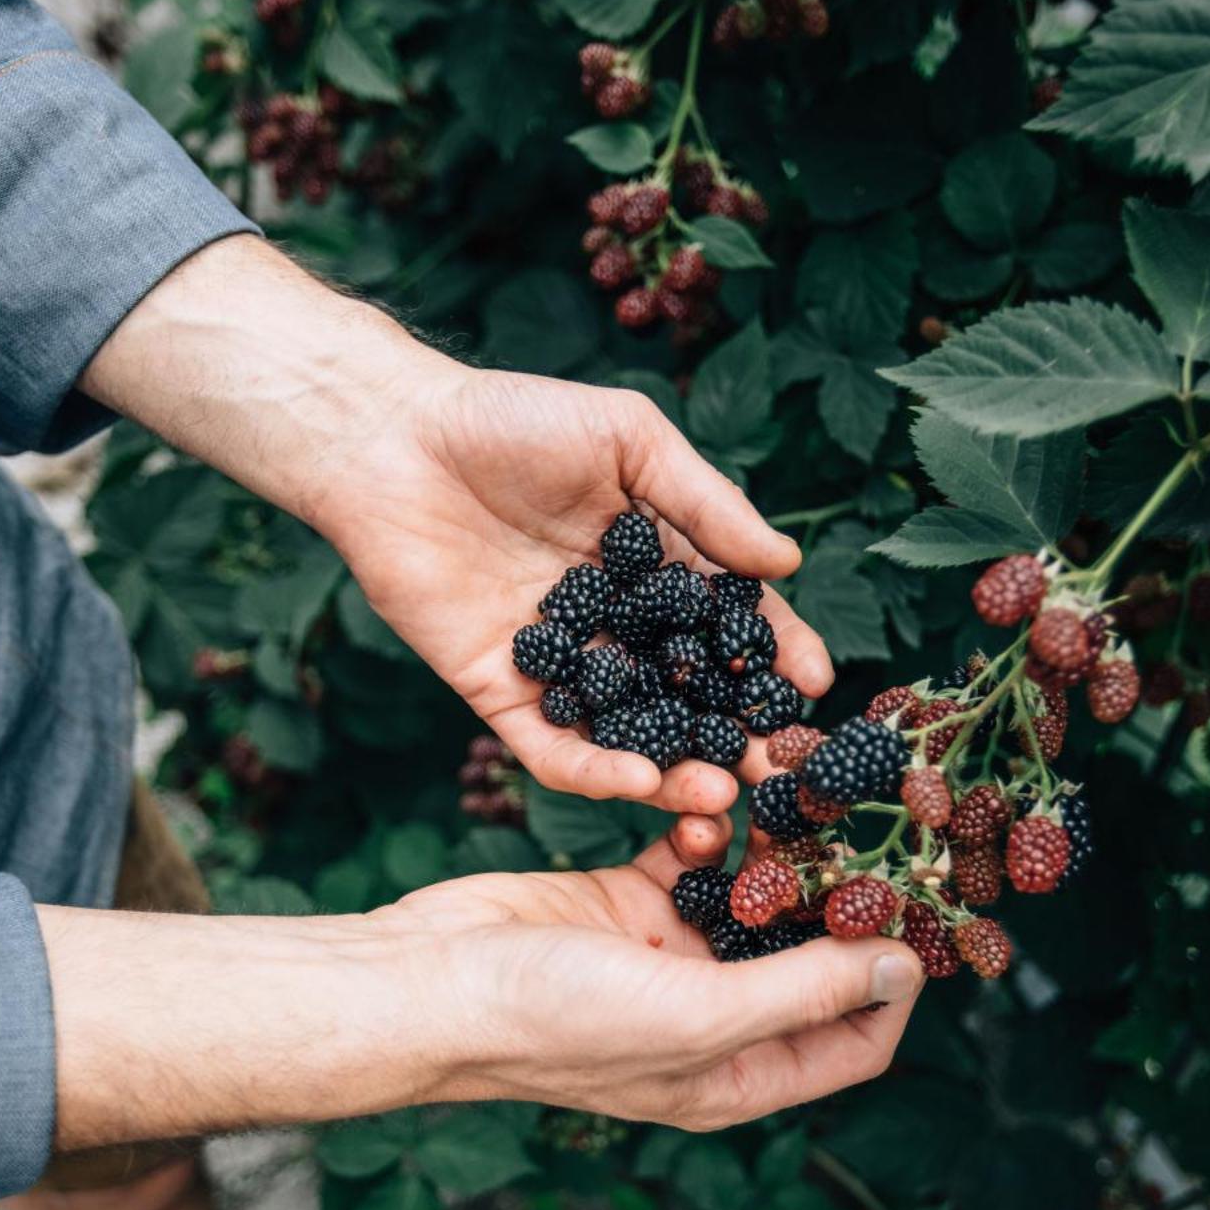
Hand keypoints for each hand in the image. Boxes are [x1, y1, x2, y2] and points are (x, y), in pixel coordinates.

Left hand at [81, 237, 831, 813]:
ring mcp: (558, 664)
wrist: (393, 441)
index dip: (774, 655)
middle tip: (780, 765)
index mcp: (651, 564)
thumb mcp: (629, 442)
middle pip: (687, 691)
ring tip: (722, 788)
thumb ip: (705, 506)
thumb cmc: (511, 421)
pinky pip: (552, 746)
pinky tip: (637, 781)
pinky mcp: (500, 692)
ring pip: (627, 731)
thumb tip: (788, 564)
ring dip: (675, 768)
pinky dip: (595, 769)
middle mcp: (611, 623)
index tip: (817, 688)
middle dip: (736, 731)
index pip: (728, 621)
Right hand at [383, 814, 921, 1129]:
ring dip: (779, 849)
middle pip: (812, 957)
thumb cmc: (552, 1020)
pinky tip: (710, 800)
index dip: (897, 984)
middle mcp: (713, 1019)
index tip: (922, 911)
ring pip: (756, 895)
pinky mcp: (628, 898)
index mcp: (736, 1075)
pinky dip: (708, 827)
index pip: (857, 1040)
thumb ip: (803, 990)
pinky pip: (694, 856)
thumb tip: (905, 968)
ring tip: (803, 793)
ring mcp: (670, 956)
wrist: (427, 979)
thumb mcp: (695, 1015)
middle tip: (878, 828)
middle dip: (843, 898)